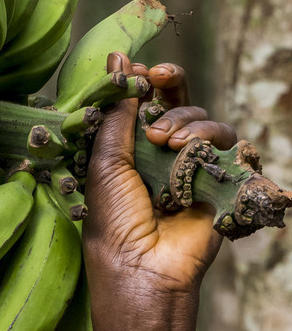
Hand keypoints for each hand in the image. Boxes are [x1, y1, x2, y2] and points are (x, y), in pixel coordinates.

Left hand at [84, 57, 236, 307]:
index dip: (144, 82)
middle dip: (170, 85)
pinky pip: (226, 143)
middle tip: (158, 79)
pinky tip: (187, 152)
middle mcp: (162, 157)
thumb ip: (115, 115)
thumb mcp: (104, 164)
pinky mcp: (220, 179)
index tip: (138, 69)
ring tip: (164, 141)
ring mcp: (193, 168)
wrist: (145, 269)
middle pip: (178, 103)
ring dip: (184, 120)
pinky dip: (207, 139)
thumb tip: (118, 61)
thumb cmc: (114, 223)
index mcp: (129, 152)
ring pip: (203, 120)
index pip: (143, 105)